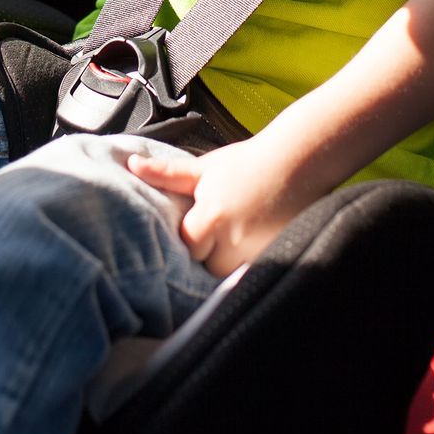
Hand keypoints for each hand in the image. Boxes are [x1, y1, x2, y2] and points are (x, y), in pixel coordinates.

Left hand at [126, 140, 315, 277]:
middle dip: (209, 252)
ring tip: (238, 234)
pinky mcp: (279, 257)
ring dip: (230, 260)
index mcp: (212, 217)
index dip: (190, 236)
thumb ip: (167, 174)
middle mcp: (234, 240)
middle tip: (219, 228)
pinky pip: (254, 272)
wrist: (300, 160)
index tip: (198, 222)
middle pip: (208, 265)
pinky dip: (251, 263)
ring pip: (231, 273)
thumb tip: (133, 166)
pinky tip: (254, 240)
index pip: (187, 245)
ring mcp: (259, 252)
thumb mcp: (206, 167)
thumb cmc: (250, 162)